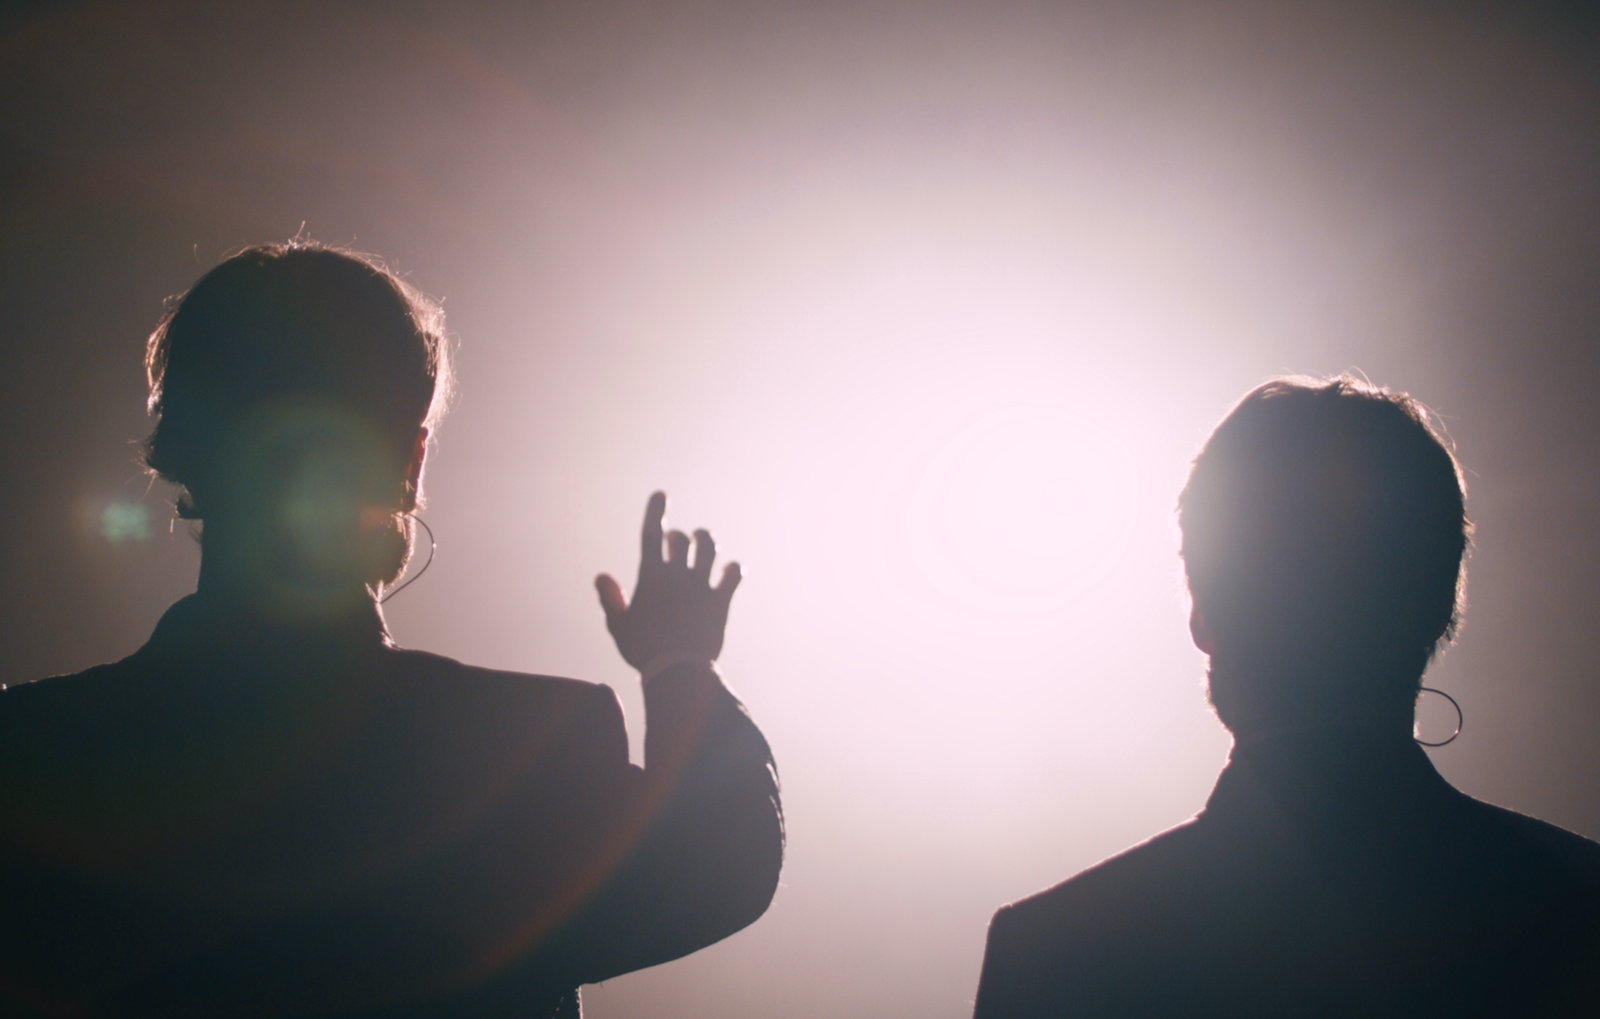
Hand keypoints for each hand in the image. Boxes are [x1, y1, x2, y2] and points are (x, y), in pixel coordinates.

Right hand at [596, 491, 741, 671]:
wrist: (678, 670)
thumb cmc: (642, 649)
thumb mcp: (618, 626)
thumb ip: (610, 598)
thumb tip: (601, 576)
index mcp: (651, 577)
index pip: (651, 535)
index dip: (656, 512)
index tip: (661, 494)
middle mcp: (678, 575)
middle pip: (681, 541)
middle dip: (678, 536)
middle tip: (676, 540)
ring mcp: (701, 586)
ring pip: (709, 549)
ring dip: (706, 539)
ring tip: (703, 539)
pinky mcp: (721, 602)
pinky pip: (733, 576)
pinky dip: (733, 569)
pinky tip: (731, 569)